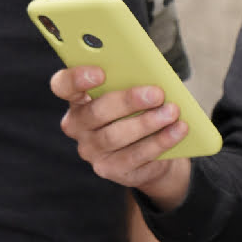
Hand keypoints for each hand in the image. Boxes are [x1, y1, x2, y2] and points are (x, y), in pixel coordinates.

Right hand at [50, 65, 192, 209]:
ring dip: (147, 123)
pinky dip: (159, 142)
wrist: (152, 151)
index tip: (100, 72)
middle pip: (96, 113)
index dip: (77, 78)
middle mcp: (77, 126)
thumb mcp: (135, 91)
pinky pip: (134, 156)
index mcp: (78, 98)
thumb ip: (133, 81)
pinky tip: (178, 130)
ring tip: (172, 112)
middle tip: (157, 93)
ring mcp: (90, 150)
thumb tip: (151, 76)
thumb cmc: (140, 111)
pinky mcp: (108, 170)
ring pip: (115, 137)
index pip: (63, 86)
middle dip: (128, 101)